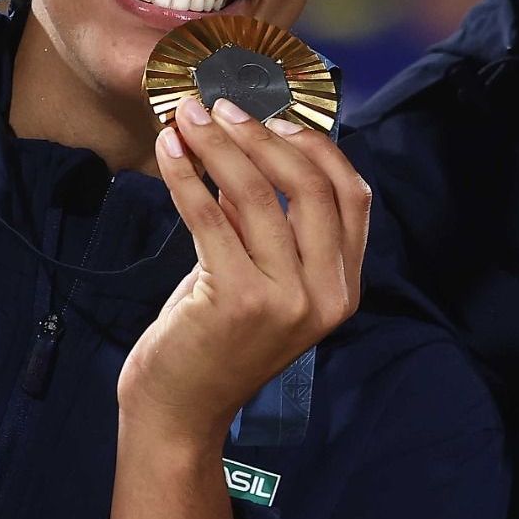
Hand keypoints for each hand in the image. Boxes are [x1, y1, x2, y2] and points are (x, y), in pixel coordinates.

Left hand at [119, 97, 369, 447]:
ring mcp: (285, 300)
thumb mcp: (263, 280)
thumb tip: (253, 144)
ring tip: (187, 117)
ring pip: (256, 194)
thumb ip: (272, 226)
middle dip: (263, 135)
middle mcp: (325, 295)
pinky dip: (186, 174)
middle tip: (222, 106)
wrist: (180, 412)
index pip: (351, 196)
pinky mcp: (237, 300)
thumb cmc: (217, 341)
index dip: (317, 146)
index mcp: (343, 288)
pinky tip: (167, 150)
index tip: (275, 117)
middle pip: (309, 186)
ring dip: (217, 144)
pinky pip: (210, 215)